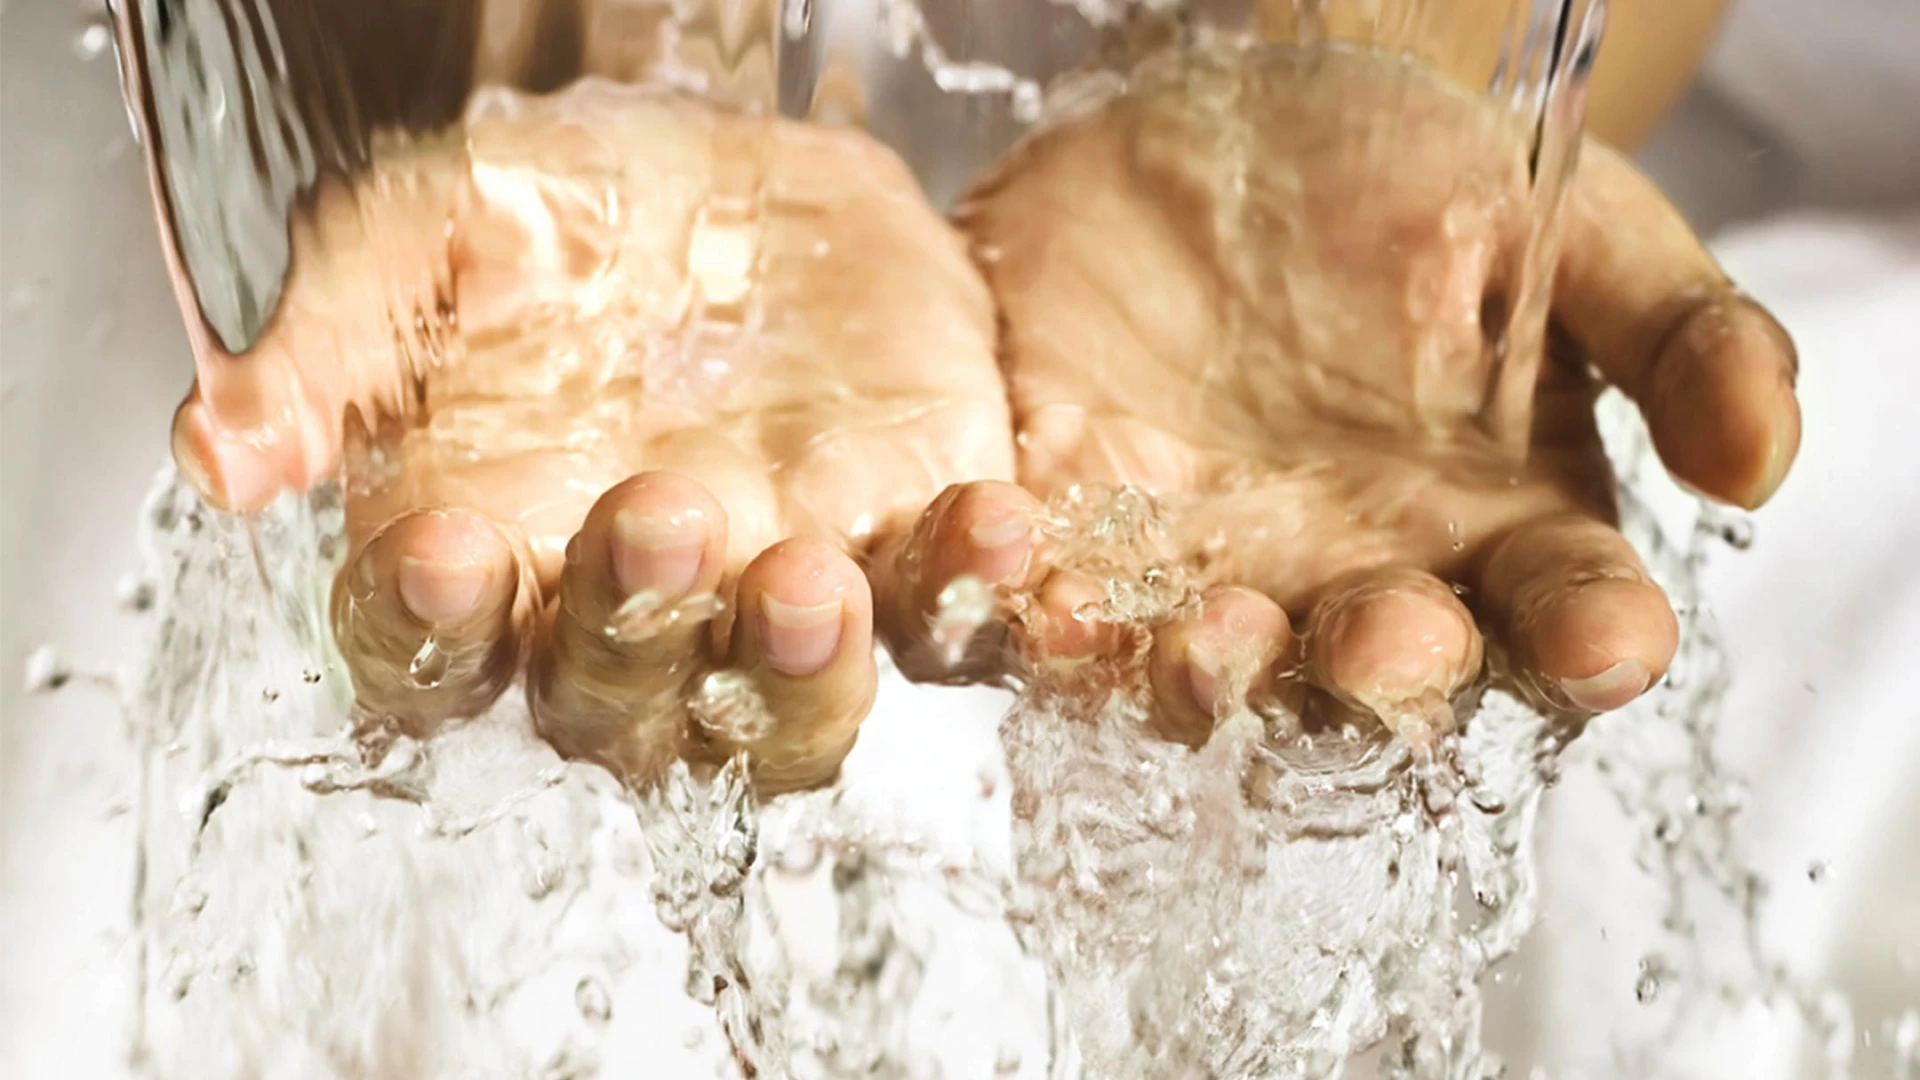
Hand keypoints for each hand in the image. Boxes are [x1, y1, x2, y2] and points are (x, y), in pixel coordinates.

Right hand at [172, 88, 1041, 790]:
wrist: (744, 168)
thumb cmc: (570, 213)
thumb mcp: (438, 229)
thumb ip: (335, 337)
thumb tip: (219, 455)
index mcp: (486, 553)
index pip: (426, 655)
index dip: (425, 627)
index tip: (444, 543)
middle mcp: (628, 616)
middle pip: (615, 712)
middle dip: (631, 631)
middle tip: (657, 512)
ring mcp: (776, 597)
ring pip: (786, 722)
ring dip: (801, 671)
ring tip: (813, 573)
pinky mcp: (908, 553)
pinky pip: (948, 618)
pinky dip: (971, 585)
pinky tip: (994, 520)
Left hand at [955, 49, 1799, 743]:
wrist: (1230, 116)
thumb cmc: (1419, 176)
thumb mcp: (1563, 229)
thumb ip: (1674, 335)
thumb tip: (1761, 461)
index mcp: (1495, 533)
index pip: (1560, 620)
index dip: (1587, 645)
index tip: (1604, 640)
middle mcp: (1354, 582)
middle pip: (1376, 684)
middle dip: (1383, 678)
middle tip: (1384, 634)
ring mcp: (1207, 573)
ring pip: (1205, 676)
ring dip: (1205, 679)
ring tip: (1209, 637)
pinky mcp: (1068, 535)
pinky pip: (1044, 607)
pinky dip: (1033, 611)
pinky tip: (1037, 575)